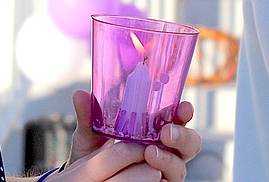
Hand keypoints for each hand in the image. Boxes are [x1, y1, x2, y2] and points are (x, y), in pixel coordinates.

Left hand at [60, 90, 200, 181]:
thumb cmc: (95, 153)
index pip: (176, 119)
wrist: (87, 179)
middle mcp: (165, 150)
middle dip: (183, 136)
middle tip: (166, 132)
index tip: (183, 106)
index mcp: (154, 131)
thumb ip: (88, 115)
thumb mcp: (90, 133)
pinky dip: (161, 178)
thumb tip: (79, 94)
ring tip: (150, 152)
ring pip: (180, 165)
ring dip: (169, 158)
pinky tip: (152, 174)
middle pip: (189, 143)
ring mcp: (163, 170)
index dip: (183, 113)